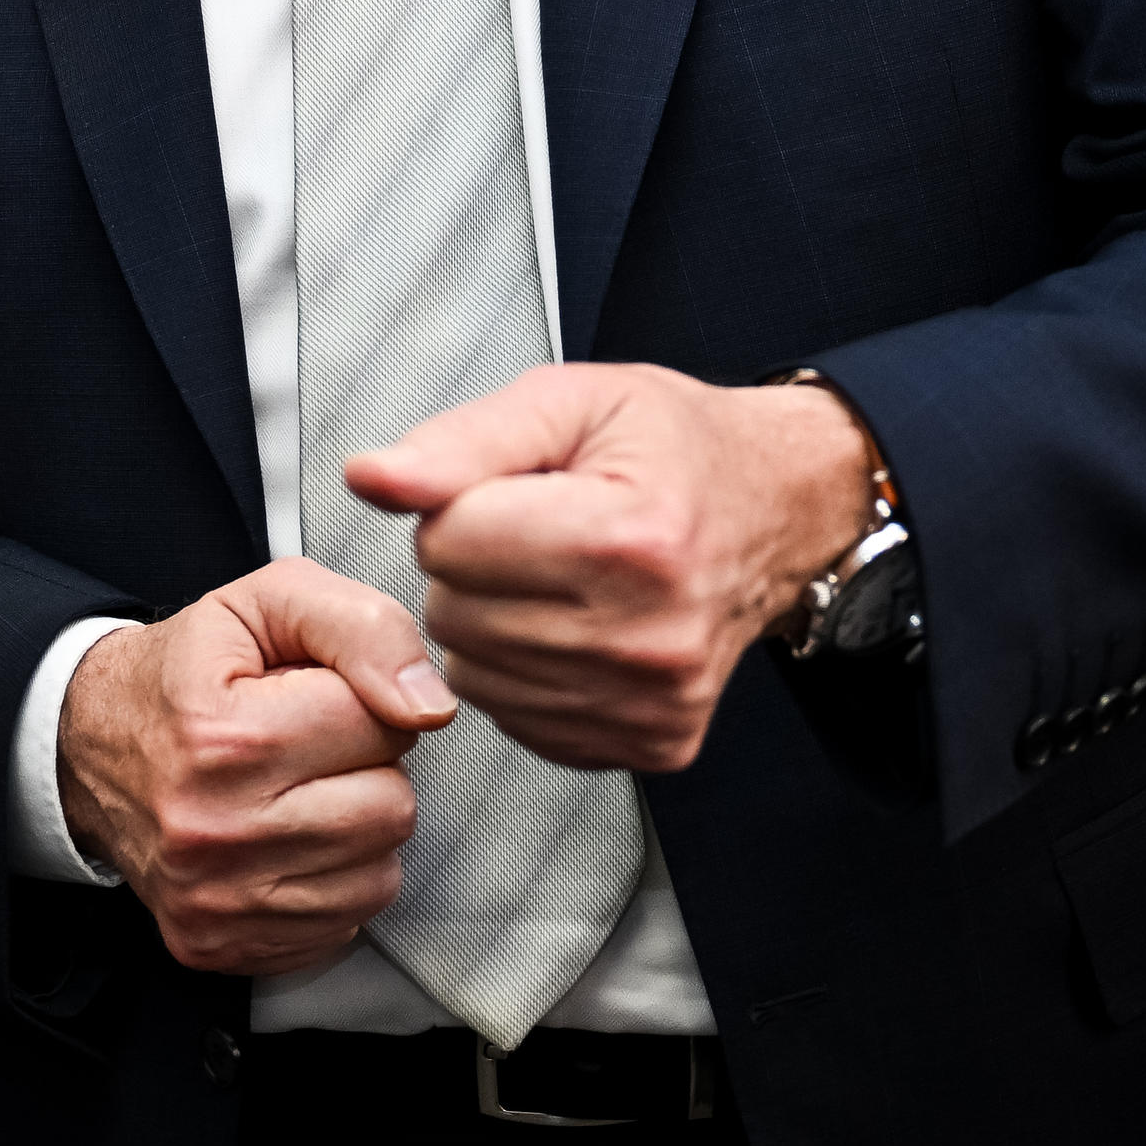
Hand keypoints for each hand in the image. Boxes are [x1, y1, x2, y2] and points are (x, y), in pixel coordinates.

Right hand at [57, 559, 454, 975]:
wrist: (90, 747)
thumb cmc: (188, 672)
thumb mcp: (268, 602)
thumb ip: (365, 628)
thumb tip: (430, 707)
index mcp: (226, 737)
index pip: (382, 725)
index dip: (363, 701)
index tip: (315, 699)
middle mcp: (215, 830)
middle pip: (391, 809)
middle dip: (366, 771)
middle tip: (309, 750)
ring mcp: (216, 901)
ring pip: (378, 875)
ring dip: (354, 830)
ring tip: (297, 795)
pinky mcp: (221, 946)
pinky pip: (344, 925)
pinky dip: (330, 883)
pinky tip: (284, 844)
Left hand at [341, 364, 876, 773]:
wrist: (774, 509)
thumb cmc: (672, 448)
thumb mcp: (571, 402)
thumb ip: (461, 440)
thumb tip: (370, 478)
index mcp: (630, 538)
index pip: (447, 542)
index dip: (463, 503)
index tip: (520, 489)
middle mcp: (650, 636)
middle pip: (454, 615)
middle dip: (473, 566)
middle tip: (543, 531)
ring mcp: (655, 703)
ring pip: (474, 678)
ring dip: (494, 622)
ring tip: (561, 577)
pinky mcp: (654, 743)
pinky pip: (518, 722)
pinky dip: (527, 675)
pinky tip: (579, 627)